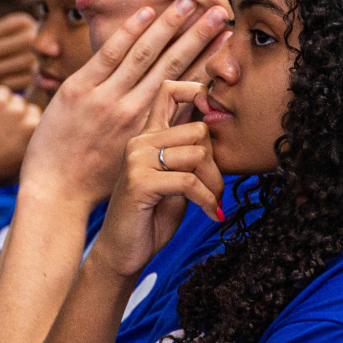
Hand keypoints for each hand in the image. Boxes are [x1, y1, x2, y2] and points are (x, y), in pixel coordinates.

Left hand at [18, 0, 230, 206]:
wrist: (56, 195)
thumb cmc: (95, 183)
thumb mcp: (137, 158)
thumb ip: (158, 131)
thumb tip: (181, 108)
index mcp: (151, 128)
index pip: (187, 85)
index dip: (209, 59)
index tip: (227, 37)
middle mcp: (134, 111)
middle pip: (174, 64)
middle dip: (199, 36)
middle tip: (220, 12)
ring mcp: (106, 98)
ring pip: (145, 54)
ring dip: (170, 25)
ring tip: (190, 3)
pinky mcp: (79, 90)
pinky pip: (110, 54)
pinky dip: (130, 31)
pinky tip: (148, 12)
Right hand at [90, 80, 223, 278]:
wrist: (122, 252)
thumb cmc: (152, 215)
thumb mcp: (176, 178)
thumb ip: (191, 154)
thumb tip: (220, 129)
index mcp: (148, 135)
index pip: (170, 90)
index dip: (198, 91)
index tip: (215, 115)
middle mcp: (140, 140)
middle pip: (198, 129)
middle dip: (215, 162)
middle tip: (216, 188)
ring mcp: (137, 159)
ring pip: (196, 154)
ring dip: (214, 184)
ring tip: (212, 202)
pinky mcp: (139, 181)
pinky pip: (188, 180)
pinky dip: (206, 199)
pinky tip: (211, 213)